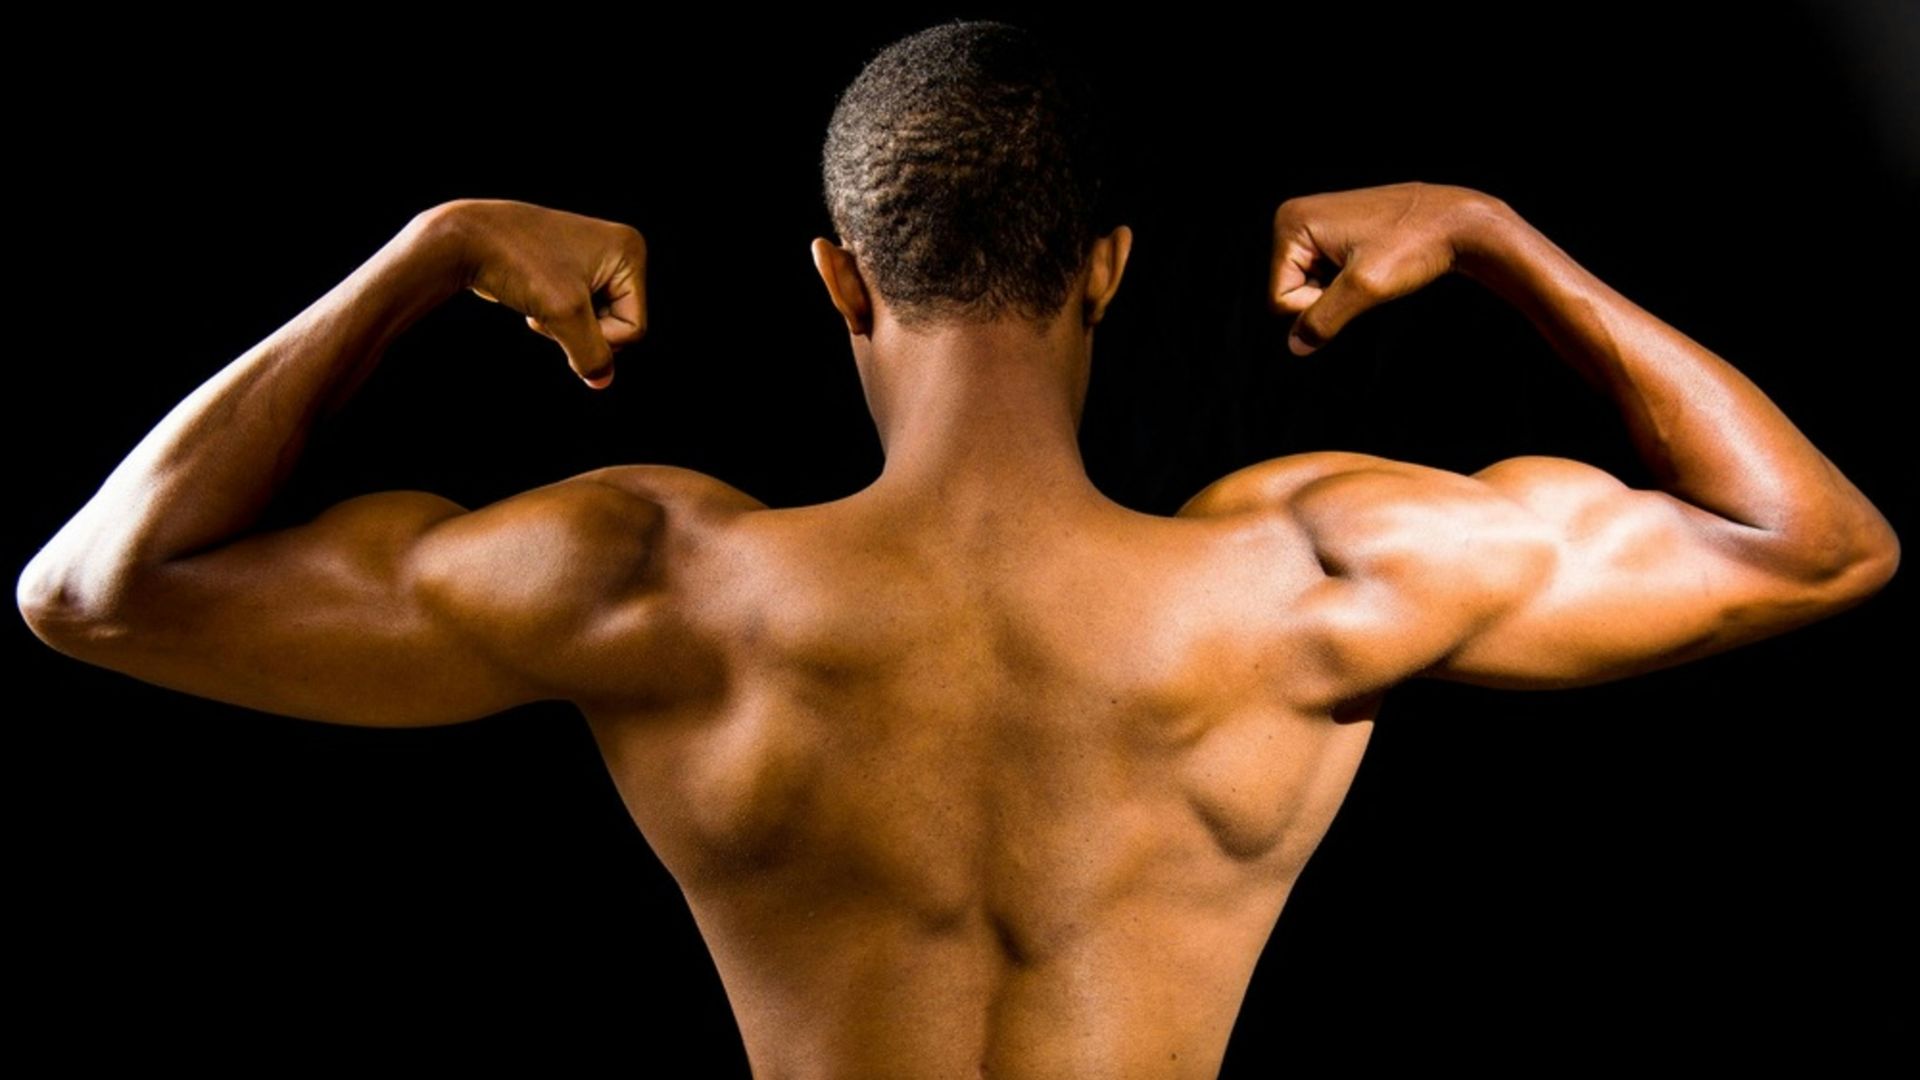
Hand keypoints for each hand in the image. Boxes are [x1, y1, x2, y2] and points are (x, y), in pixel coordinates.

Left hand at [426, 199, 648, 387]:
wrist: (466, 239)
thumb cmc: (518, 263)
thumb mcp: (564, 315)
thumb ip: (591, 354)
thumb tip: (602, 381)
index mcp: (629, 251)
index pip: (634, 327)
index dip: (599, 336)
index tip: (563, 313)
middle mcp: (617, 250)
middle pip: (618, 325)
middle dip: (580, 328)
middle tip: (548, 304)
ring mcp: (593, 258)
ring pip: (595, 322)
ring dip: (565, 324)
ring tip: (538, 297)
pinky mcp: (570, 267)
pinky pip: (577, 311)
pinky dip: (554, 315)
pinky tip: (533, 296)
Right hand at [1270, 182, 1507, 355]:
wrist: (1458, 221)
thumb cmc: (1416, 243)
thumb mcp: (1366, 288)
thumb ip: (1324, 319)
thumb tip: (1295, 346)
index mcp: (1291, 223)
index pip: (1279, 298)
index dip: (1317, 305)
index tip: (1357, 282)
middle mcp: (1294, 218)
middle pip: (1289, 291)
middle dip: (1327, 298)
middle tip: (1367, 276)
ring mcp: (1313, 224)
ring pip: (1307, 287)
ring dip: (1340, 292)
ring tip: (1373, 268)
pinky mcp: (1332, 231)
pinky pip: (1323, 274)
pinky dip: (1347, 281)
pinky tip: (1373, 265)